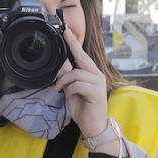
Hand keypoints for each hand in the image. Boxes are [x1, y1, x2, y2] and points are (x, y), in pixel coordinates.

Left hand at [54, 29, 117, 154]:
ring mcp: (98, 83)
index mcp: (91, 74)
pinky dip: (70, 90)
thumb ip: (68, 79)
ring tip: (59, 89)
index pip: (82, 55)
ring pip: (76, 73)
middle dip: (73, 44)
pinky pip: (78, 85)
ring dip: (64, 81)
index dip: (74, 43)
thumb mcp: (71, 92)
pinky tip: (69, 96)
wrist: (92, 126)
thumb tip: (60, 67)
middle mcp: (97, 75)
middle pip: (82, 57)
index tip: (67, 30)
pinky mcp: (97, 91)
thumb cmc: (83, 109)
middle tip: (64, 32)